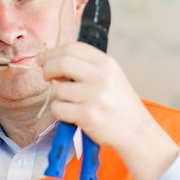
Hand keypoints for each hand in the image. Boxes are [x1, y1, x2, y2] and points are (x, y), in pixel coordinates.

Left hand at [41, 42, 178, 179]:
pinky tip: (73, 115)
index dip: (53, 52)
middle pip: (62, 62)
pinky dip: (60, 112)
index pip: (73, 48)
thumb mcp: (110, 78)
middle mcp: (102, 77)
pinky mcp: (87, 115)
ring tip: (74, 104)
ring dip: (59, 97)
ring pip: (58, 90)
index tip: (42, 58)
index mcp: (107, 64)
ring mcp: (94, 96)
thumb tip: (52, 63)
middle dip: (47, 68)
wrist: (136, 132)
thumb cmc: (120, 106)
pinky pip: (58, 108)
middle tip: (45, 76)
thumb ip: (85, 68)